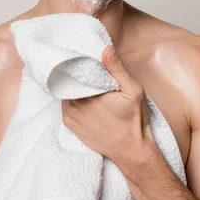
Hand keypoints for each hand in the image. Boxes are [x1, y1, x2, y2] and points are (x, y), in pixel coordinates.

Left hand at [61, 45, 152, 160]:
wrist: (130, 150)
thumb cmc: (134, 120)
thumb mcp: (133, 90)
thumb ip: (117, 69)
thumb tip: (106, 49)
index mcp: (88, 93)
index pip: (74, 71)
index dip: (78, 64)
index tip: (84, 60)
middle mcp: (74, 104)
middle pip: (69, 82)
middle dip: (76, 75)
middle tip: (86, 72)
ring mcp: (69, 115)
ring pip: (66, 93)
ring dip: (73, 88)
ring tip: (86, 84)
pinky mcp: (69, 124)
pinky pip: (65, 105)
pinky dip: (71, 100)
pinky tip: (83, 98)